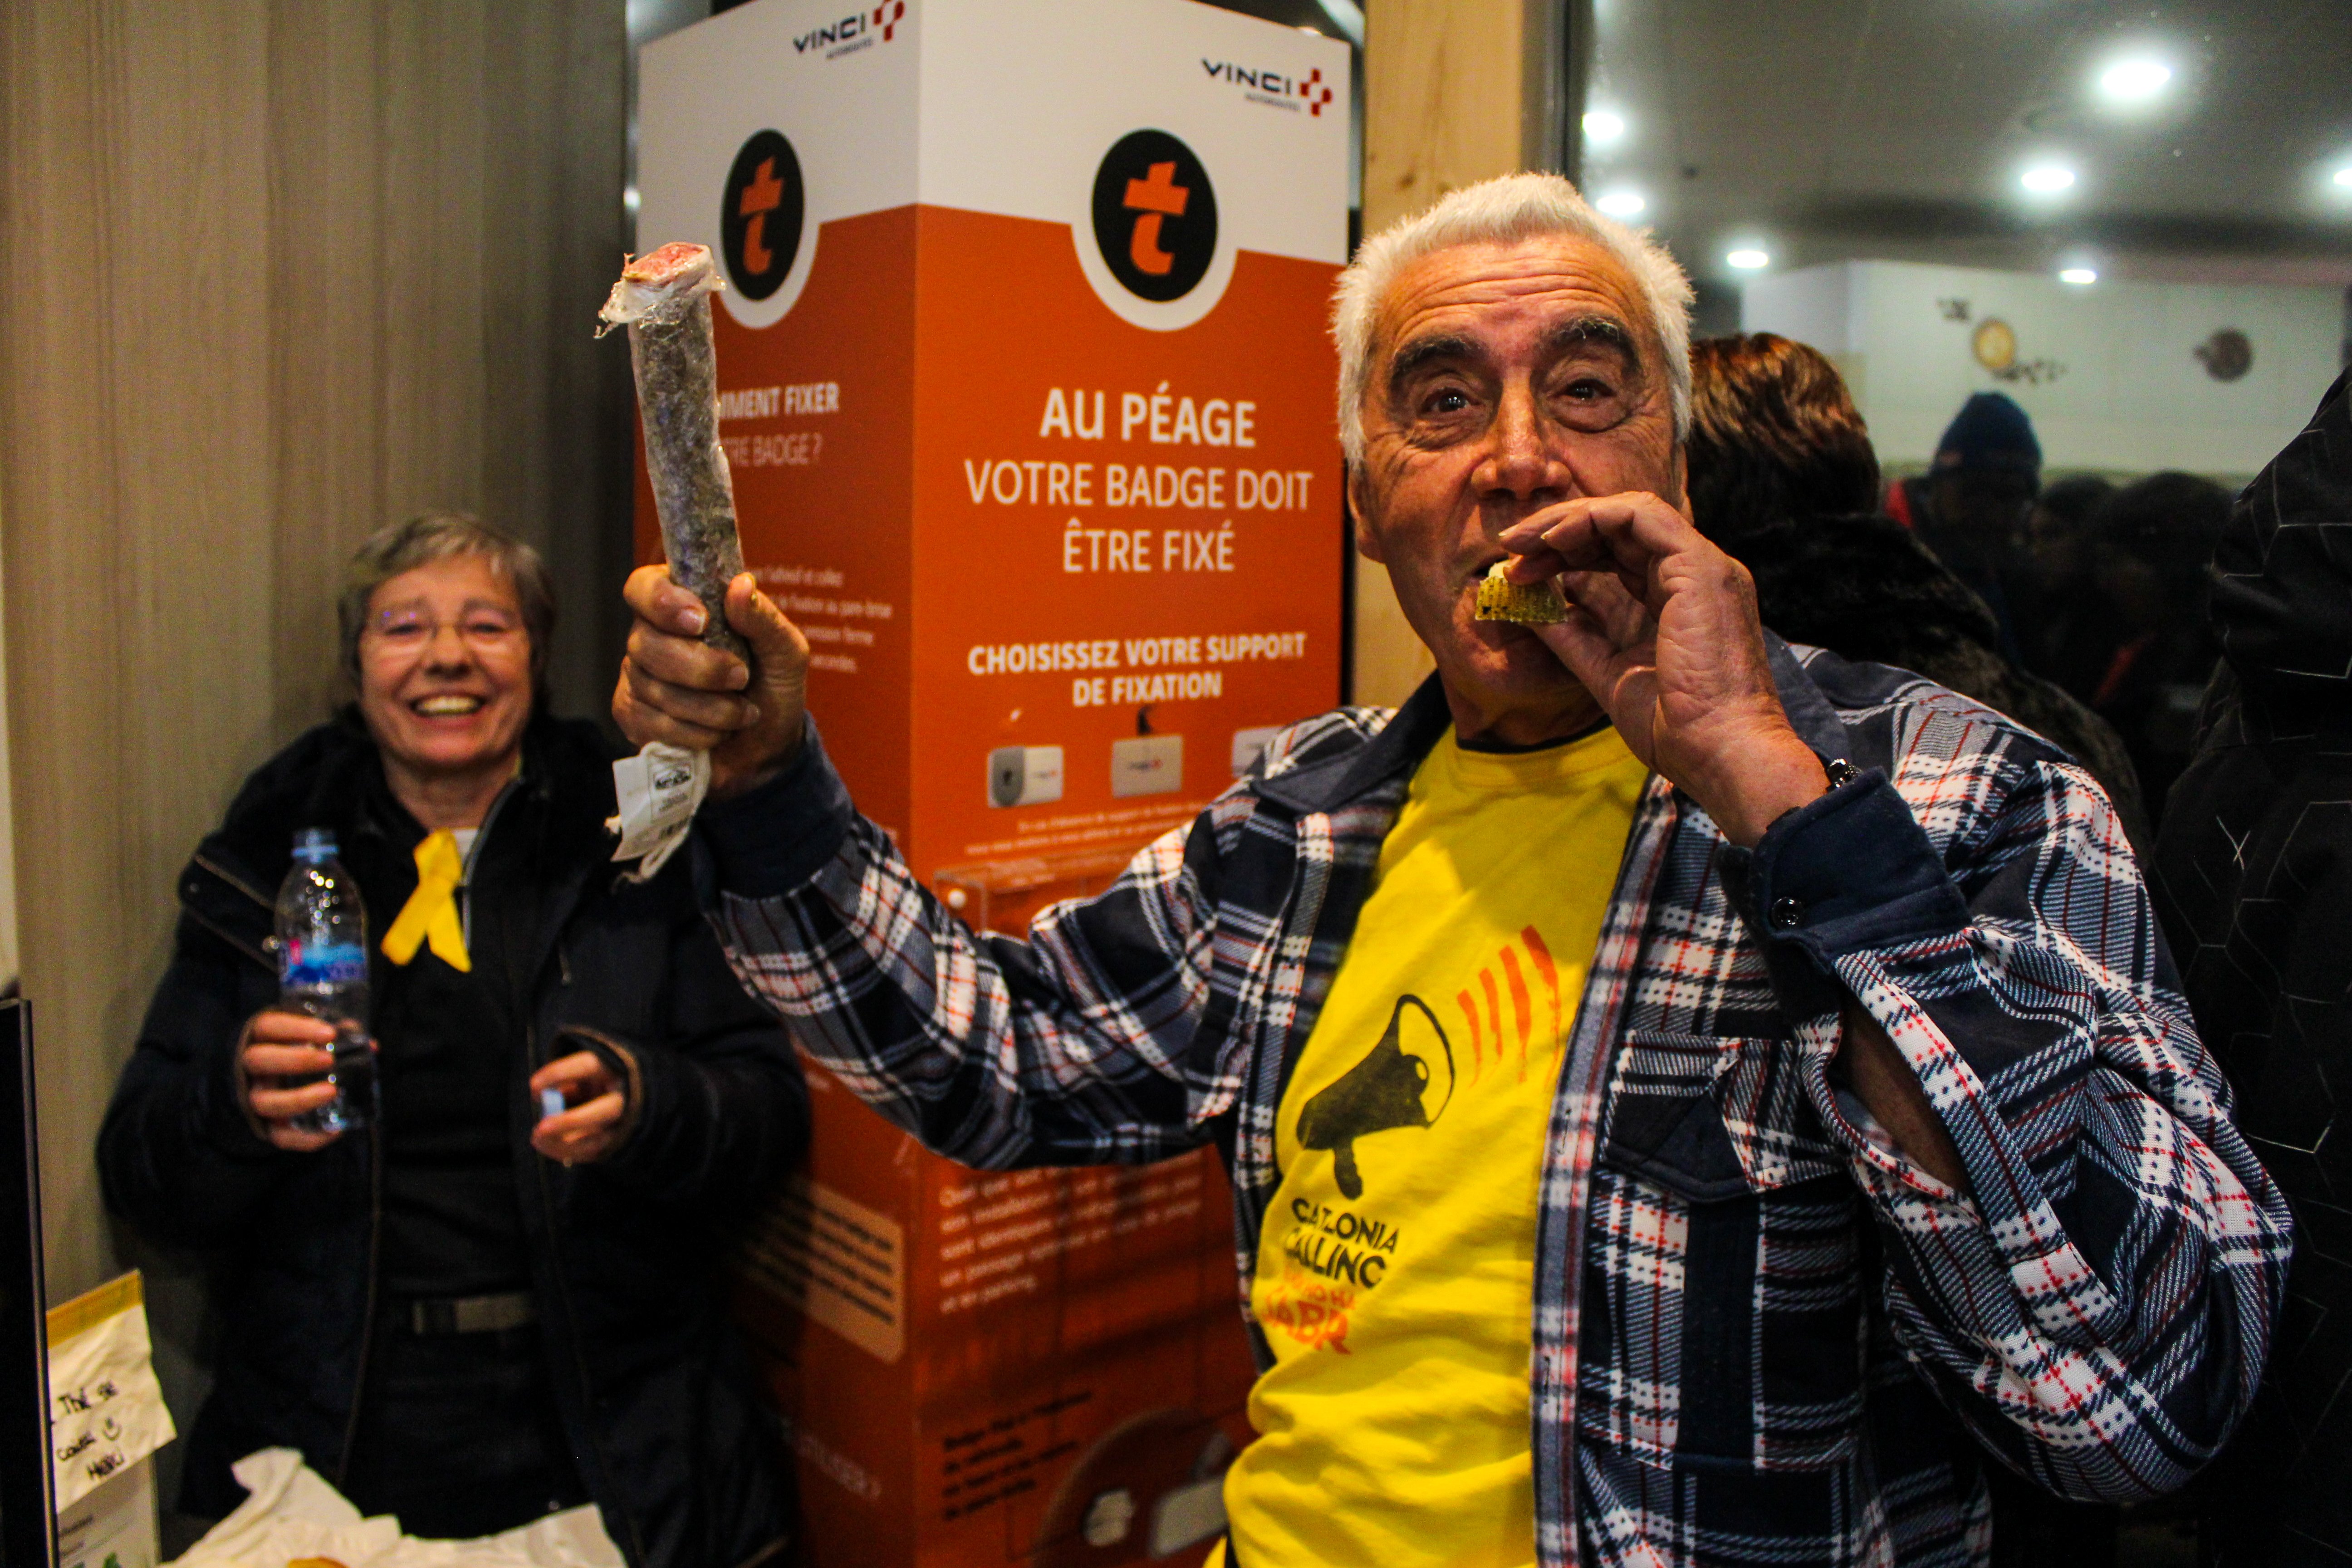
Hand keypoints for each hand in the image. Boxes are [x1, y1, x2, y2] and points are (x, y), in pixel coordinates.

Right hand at [239, 1011, 345, 1152]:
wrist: (276, 1090)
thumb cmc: (298, 1055)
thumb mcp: (312, 1041)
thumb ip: (338, 1039)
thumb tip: (371, 1046)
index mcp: (262, 1040)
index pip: (268, 1027)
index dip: (295, 1028)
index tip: (329, 1034)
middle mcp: (253, 1069)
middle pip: (258, 1060)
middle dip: (294, 1059)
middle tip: (328, 1060)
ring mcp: (257, 1099)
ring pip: (264, 1101)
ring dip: (298, 1098)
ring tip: (332, 1091)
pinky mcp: (268, 1128)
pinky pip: (281, 1138)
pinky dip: (307, 1138)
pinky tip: (335, 1131)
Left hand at [530, 1051, 630, 1165]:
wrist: (618, 1090)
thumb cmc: (589, 1078)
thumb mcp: (578, 1072)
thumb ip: (563, 1082)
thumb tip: (544, 1100)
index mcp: (615, 1069)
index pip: (588, 1066)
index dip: (559, 1075)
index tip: (533, 1087)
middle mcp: (624, 1097)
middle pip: (604, 1111)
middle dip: (571, 1121)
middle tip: (540, 1128)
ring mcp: (622, 1124)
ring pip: (597, 1140)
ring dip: (563, 1144)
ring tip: (537, 1137)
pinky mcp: (614, 1142)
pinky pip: (590, 1153)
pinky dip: (566, 1151)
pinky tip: (548, 1145)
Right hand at [613, 568, 810, 797]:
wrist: (768, 745)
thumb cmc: (772, 686)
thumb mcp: (785, 651)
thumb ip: (763, 618)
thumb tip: (741, 585)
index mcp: (680, 604)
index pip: (644, 587)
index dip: (663, 602)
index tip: (700, 622)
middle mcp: (649, 635)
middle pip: (646, 643)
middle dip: (700, 667)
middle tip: (741, 677)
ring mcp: (637, 676)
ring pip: (651, 687)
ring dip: (707, 707)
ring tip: (742, 712)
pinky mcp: (634, 716)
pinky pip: (650, 722)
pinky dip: (694, 732)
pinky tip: (718, 733)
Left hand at [1499, 492, 1827, 844]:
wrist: (1721, 754)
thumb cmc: (1675, 730)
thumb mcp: (1607, 674)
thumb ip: (1574, 637)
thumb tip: (1530, 608)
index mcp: (1679, 599)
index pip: (1617, 553)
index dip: (1564, 555)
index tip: (1518, 573)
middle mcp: (1695, 575)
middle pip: (1619, 527)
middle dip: (1558, 530)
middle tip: (1507, 546)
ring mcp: (1703, 567)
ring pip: (1628, 512)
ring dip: (1567, 519)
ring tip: (1520, 541)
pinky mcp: (1700, 567)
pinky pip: (1640, 517)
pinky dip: (1590, 519)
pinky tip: (1551, 539)